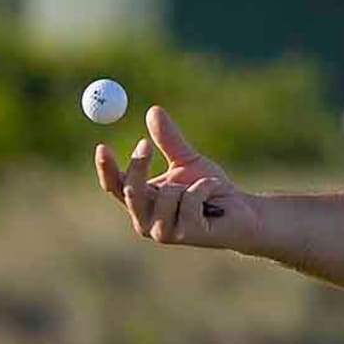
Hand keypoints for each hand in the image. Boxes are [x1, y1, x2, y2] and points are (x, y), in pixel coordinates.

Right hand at [94, 105, 260, 249]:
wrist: (242, 211)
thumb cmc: (210, 188)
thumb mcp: (187, 160)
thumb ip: (168, 139)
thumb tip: (153, 109)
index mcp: (141, 202)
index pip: (115, 185)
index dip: (106, 168)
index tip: (102, 145)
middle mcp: (145, 220)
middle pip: (130, 192)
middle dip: (138, 168)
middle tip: (145, 143)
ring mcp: (164, 231)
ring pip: (164, 195)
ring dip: (187, 184)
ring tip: (203, 188)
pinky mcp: (185, 234)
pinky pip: (190, 199)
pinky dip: (204, 187)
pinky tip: (215, 195)